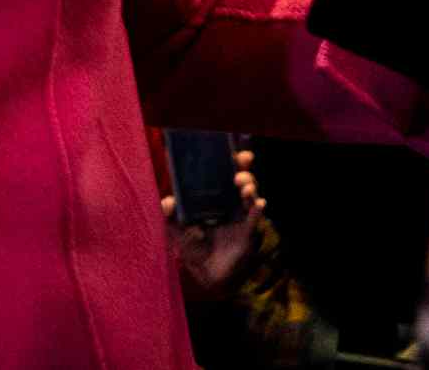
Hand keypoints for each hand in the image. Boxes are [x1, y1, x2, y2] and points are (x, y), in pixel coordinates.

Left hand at [164, 150, 264, 298]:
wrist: (204, 277)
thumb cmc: (192, 250)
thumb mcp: (175, 230)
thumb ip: (168, 215)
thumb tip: (168, 200)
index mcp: (213, 199)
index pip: (223, 175)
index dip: (230, 162)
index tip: (233, 151)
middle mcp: (229, 205)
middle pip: (241, 181)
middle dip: (244, 169)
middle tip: (240, 164)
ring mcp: (240, 218)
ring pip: (250, 196)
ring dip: (250, 187)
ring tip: (243, 185)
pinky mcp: (247, 234)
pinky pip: (255, 219)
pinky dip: (258, 209)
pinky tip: (260, 202)